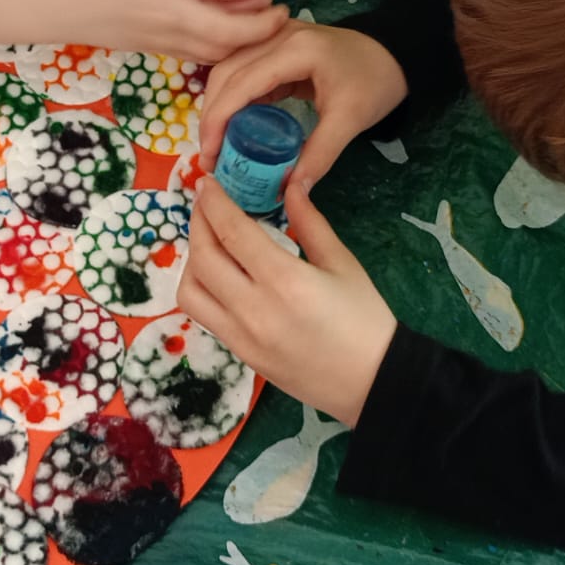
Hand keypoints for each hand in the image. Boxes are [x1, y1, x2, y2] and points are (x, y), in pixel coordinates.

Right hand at [61, 0, 286, 61]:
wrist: (56, 2)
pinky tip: (233, 36)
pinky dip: (223, 49)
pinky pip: (200, 56)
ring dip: (247, 42)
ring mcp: (165, 37)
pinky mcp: (158, 52)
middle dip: (264, 24)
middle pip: (234, 29)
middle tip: (282, 11)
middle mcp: (171, 11)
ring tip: (263, 26)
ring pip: (220, 51)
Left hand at [178, 178, 395, 425]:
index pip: (232, 232)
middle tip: (205, 204)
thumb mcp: (343, 263)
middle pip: (203, 258)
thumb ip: (310, 223)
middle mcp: (253, 308)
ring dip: (191, 261)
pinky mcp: (240, 355)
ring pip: (191, 292)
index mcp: (284, 280)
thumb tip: (291, 187)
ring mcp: (242, 336)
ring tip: (208, 242)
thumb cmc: (365, 318)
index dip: (213, 202)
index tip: (207, 183)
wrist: (373, 382)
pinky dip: (201, 289)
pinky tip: (218, 276)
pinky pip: (205, 317)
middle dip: (198, 224)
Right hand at [200, 19, 407, 184]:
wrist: (395, 55)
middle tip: (209, 157)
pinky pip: (240, 69)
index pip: (241, 82)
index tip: (209, 156)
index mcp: (295, 49)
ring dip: (216, 105)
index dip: (218, 120)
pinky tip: (230, 126)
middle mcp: (276, 36)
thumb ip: (320, 154)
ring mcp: (273, 37)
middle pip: (224, 71)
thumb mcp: (351, 119)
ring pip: (226, 67)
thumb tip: (291, 193)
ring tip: (215, 145)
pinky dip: (230, 97)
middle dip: (211, 116)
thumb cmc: (375, 82)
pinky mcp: (273, 46)